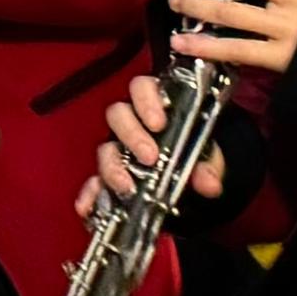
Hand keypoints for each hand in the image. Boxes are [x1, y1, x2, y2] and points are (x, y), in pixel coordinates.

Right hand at [86, 71, 223, 216]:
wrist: (189, 184)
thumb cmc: (194, 157)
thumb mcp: (206, 159)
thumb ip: (208, 166)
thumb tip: (209, 183)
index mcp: (156, 107)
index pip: (142, 88)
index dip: (146, 101)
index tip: (158, 123)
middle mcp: (131, 124)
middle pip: (118, 115)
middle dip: (131, 135)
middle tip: (150, 157)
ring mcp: (117, 150)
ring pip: (104, 148)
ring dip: (113, 166)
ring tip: (127, 185)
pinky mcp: (108, 176)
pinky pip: (93, 181)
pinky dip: (90, 194)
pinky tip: (87, 207)